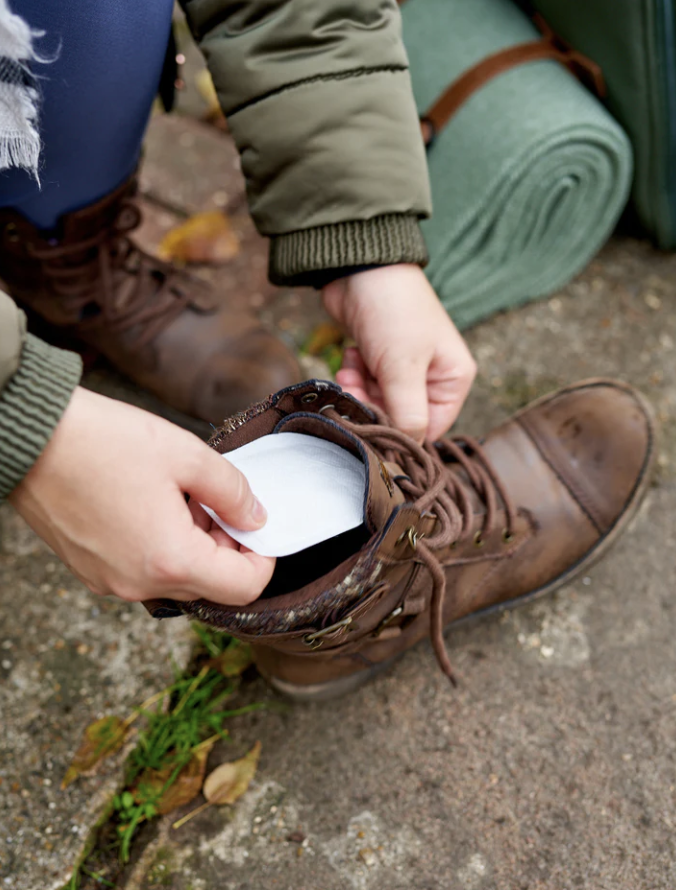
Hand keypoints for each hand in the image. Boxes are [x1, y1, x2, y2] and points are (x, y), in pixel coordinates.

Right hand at [9, 387, 274, 605]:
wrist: (31, 438)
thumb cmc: (103, 442)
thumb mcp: (187, 455)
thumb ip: (233, 492)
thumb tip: (256, 517)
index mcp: (169, 561)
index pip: (243, 588)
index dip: (263, 559)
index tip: (258, 527)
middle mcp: (139, 584)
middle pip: (210, 586)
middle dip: (226, 547)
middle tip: (218, 501)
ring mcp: (111, 582)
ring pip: (177, 579)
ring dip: (194, 546)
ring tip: (183, 496)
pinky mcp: (91, 571)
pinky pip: (144, 572)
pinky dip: (162, 548)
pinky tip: (153, 505)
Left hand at [323, 264, 475, 440]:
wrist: (359, 267)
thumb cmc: (393, 311)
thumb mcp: (403, 366)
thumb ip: (408, 412)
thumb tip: (410, 447)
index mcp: (453, 379)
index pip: (430, 428)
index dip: (400, 431)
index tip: (374, 424)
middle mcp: (433, 376)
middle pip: (400, 417)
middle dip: (374, 407)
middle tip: (355, 389)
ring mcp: (404, 368)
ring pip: (378, 403)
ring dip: (360, 391)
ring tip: (351, 371)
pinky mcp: (379, 360)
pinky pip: (366, 386)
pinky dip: (354, 377)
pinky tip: (350, 358)